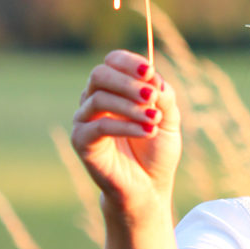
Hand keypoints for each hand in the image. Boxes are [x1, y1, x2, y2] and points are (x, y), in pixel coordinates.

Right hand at [71, 50, 181, 216]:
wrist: (149, 187)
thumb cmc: (156, 151)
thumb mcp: (168, 119)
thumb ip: (163, 96)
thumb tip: (153, 77)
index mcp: (116, 89)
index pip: (113, 62)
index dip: (130, 63)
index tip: (151, 72)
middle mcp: (95, 99)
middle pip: (100, 74)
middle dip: (128, 82)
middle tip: (152, 96)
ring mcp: (85, 120)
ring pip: (99, 98)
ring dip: (131, 106)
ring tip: (153, 120)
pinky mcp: (81, 141)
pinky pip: (99, 126)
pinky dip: (125, 125)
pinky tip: (146, 131)